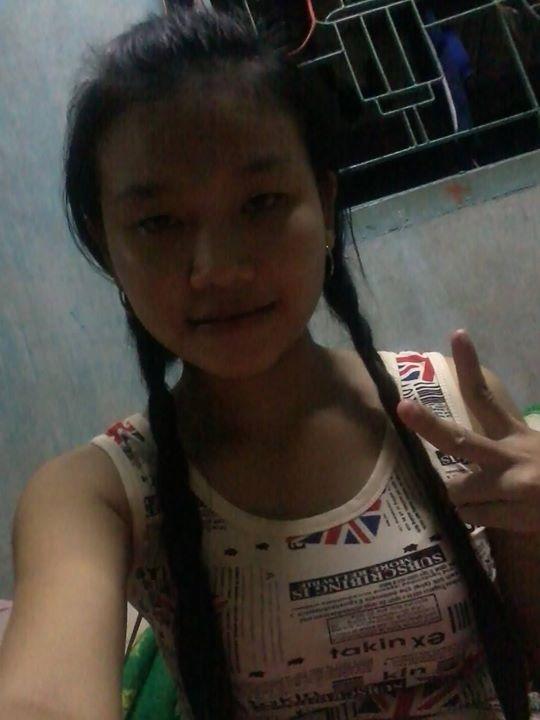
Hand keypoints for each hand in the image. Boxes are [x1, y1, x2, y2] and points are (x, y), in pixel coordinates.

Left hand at [395, 329, 539, 533]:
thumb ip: (501, 447)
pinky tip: (496, 514)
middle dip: (428, 424)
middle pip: (460, 439)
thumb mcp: (532, 450)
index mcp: (515, 434)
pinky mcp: (517, 514)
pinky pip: (472, 516)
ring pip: (457, 490)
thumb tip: (461, 449)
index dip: (469, 365)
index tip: (456, 334)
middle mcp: (512, 455)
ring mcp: (513, 485)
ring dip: (459, 497)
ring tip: (476, 497)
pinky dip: (474, 516)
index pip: (486, 396)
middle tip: (404, 407)